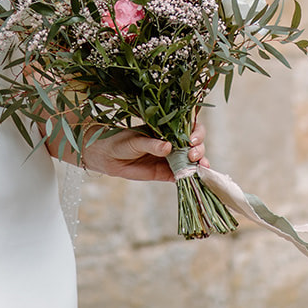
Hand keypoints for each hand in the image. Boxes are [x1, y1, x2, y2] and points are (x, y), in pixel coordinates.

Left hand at [80, 122, 207, 182]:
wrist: (108, 157)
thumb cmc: (120, 142)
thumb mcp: (136, 141)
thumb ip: (151, 144)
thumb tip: (168, 146)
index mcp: (167, 129)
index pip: (189, 128)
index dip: (196, 133)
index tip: (192, 140)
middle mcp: (172, 143)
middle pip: (195, 145)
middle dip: (199, 150)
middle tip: (192, 155)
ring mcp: (171, 158)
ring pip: (192, 161)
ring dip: (199, 164)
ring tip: (200, 168)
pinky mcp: (166, 173)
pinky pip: (182, 175)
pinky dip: (190, 178)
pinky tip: (194, 179)